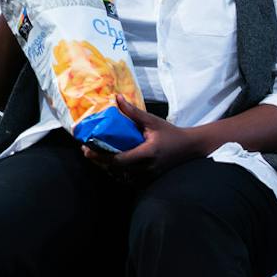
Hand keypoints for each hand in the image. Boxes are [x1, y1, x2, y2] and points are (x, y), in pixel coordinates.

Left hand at [83, 97, 200, 180]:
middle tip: (86, 150)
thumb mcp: (152, 121)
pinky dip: (116, 170)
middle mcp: (146, 167)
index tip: (87, 149)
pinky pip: (127, 177)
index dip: (101, 156)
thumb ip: (133, 112)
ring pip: (120, 174)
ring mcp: (147, 175)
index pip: (119, 159)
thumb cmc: (171, 133)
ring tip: (95, 155)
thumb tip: (117, 98)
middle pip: (116, 168)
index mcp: (147, 153)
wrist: (189, 147)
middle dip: (99, 160)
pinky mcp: (147, 178)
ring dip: (106, 166)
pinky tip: (109, 162)